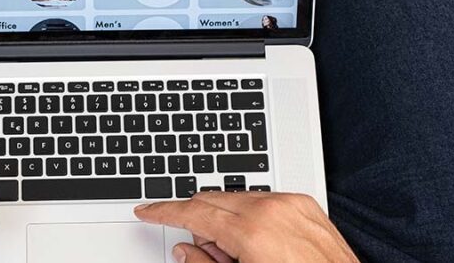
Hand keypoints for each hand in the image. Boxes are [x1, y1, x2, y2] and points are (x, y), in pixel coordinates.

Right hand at [134, 192, 357, 262]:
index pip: (193, 212)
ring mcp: (291, 204)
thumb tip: (186, 251)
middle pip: (212, 200)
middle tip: (207, 254)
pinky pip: (263, 201)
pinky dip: (251, 217)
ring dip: (226, 220)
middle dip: (199, 222)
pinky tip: (259, 245)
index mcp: (252, 232)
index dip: (164, 212)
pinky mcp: (306, 205)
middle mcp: (271, 209)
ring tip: (239, 255)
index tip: (147, 211)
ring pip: (236, 198)